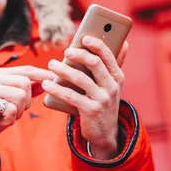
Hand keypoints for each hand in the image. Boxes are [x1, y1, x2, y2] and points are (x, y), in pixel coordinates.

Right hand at [0, 66, 55, 141]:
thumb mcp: (14, 101)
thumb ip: (28, 90)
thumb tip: (45, 82)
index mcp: (0, 73)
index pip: (26, 70)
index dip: (41, 74)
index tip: (54, 77)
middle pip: (25, 83)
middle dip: (26, 102)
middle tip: (15, 111)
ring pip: (20, 95)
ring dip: (18, 111)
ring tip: (7, 115)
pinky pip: (11, 108)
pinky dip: (10, 119)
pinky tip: (1, 119)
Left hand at [43, 36, 128, 159]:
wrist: (105, 133)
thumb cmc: (103, 101)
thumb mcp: (112, 84)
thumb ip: (114, 64)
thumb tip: (123, 41)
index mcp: (117, 77)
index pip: (108, 56)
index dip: (97, 45)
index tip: (84, 38)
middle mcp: (112, 87)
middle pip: (95, 64)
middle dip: (79, 55)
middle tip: (65, 51)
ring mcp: (102, 99)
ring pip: (81, 79)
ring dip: (63, 69)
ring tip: (51, 65)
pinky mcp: (91, 111)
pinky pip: (71, 96)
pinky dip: (57, 89)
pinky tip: (47, 84)